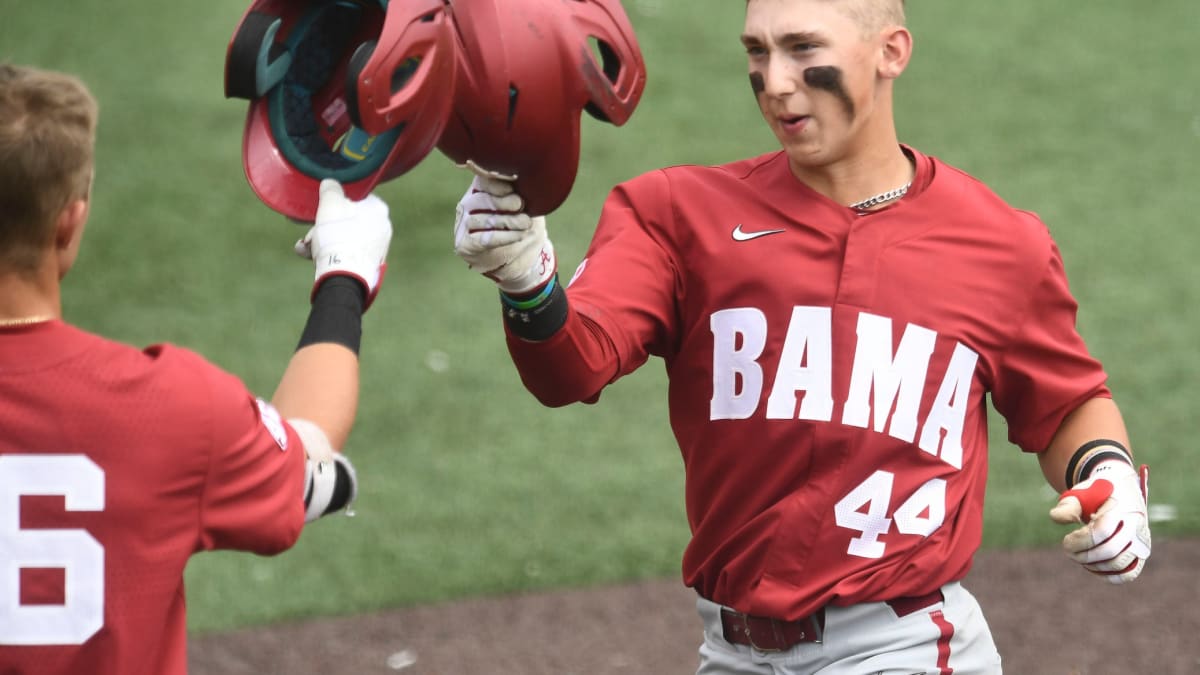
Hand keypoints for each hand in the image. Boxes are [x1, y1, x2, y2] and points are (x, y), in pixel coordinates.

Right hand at [294, 179, 392, 308]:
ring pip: (342, 237)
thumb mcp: (330, 203)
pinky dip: (328, 253)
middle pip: (346, 220)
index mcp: (378, 209)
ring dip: (320, 240)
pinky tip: (309, 255)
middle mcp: (382, 228)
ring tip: (306, 246)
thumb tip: (330, 183)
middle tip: (310, 230)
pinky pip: (344, 252)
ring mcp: (375, 248)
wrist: (344, 275)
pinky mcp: (366, 265)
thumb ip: (330, 188)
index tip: (321, 206)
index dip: (336, 199)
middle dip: (323, 225)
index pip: (357, 197)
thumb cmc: (338, 235)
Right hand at [453, 163, 555, 294]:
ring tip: (525, 224)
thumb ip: (523, 192)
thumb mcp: (525, 204)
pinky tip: (518, 235)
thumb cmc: (520, 223)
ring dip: (507, 221)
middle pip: (481, 200)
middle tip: (520, 206)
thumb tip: (532, 181)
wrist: (516, 256)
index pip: (482, 181)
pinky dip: (502, 237)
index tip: (511, 188)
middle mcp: (468, 205)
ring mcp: (464, 225)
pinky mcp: (465, 245)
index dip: (496, 184)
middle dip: (503, 202)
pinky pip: (483, 239)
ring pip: (482, 220)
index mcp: (480, 190)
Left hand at [1049, 461, 1150, 582]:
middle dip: (1083, 555)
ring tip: (1079, 557)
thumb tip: (1056, 518)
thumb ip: (1067, 505)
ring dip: (1093, 565)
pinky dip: (1108, 576)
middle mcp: (1136, 527)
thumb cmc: (1097, 494)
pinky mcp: (1141, 555)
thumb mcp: (1081, 493)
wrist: (1122, 491)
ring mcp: (1142, 542)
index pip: (1101, 532)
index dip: (1080, 541)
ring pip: (1118, 564)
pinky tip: (1091, 567)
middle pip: (1109, 551)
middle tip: (1068, 551)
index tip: (1066, 539)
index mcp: (1121, 508)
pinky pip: (1128, 574)